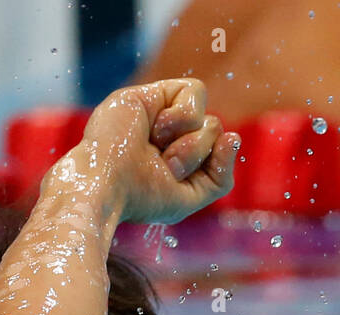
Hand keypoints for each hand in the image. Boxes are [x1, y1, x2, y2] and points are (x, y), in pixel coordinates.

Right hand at [70, 78, 239, 223]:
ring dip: (187, 141)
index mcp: (176, 161)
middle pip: (214, 133)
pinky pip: (195, 91)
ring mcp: (159, 114)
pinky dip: (182, 116)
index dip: (217, 162)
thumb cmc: (140, 196)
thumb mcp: (189, 197)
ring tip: (155, 149)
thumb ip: (219, 177)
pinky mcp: (151, 93)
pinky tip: (155, 128)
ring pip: (207, 117)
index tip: (191, 175)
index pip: (218, 152)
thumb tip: (233, 136)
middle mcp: (169, 137)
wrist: (105, 183)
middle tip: (163, 166)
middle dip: (194, 155)